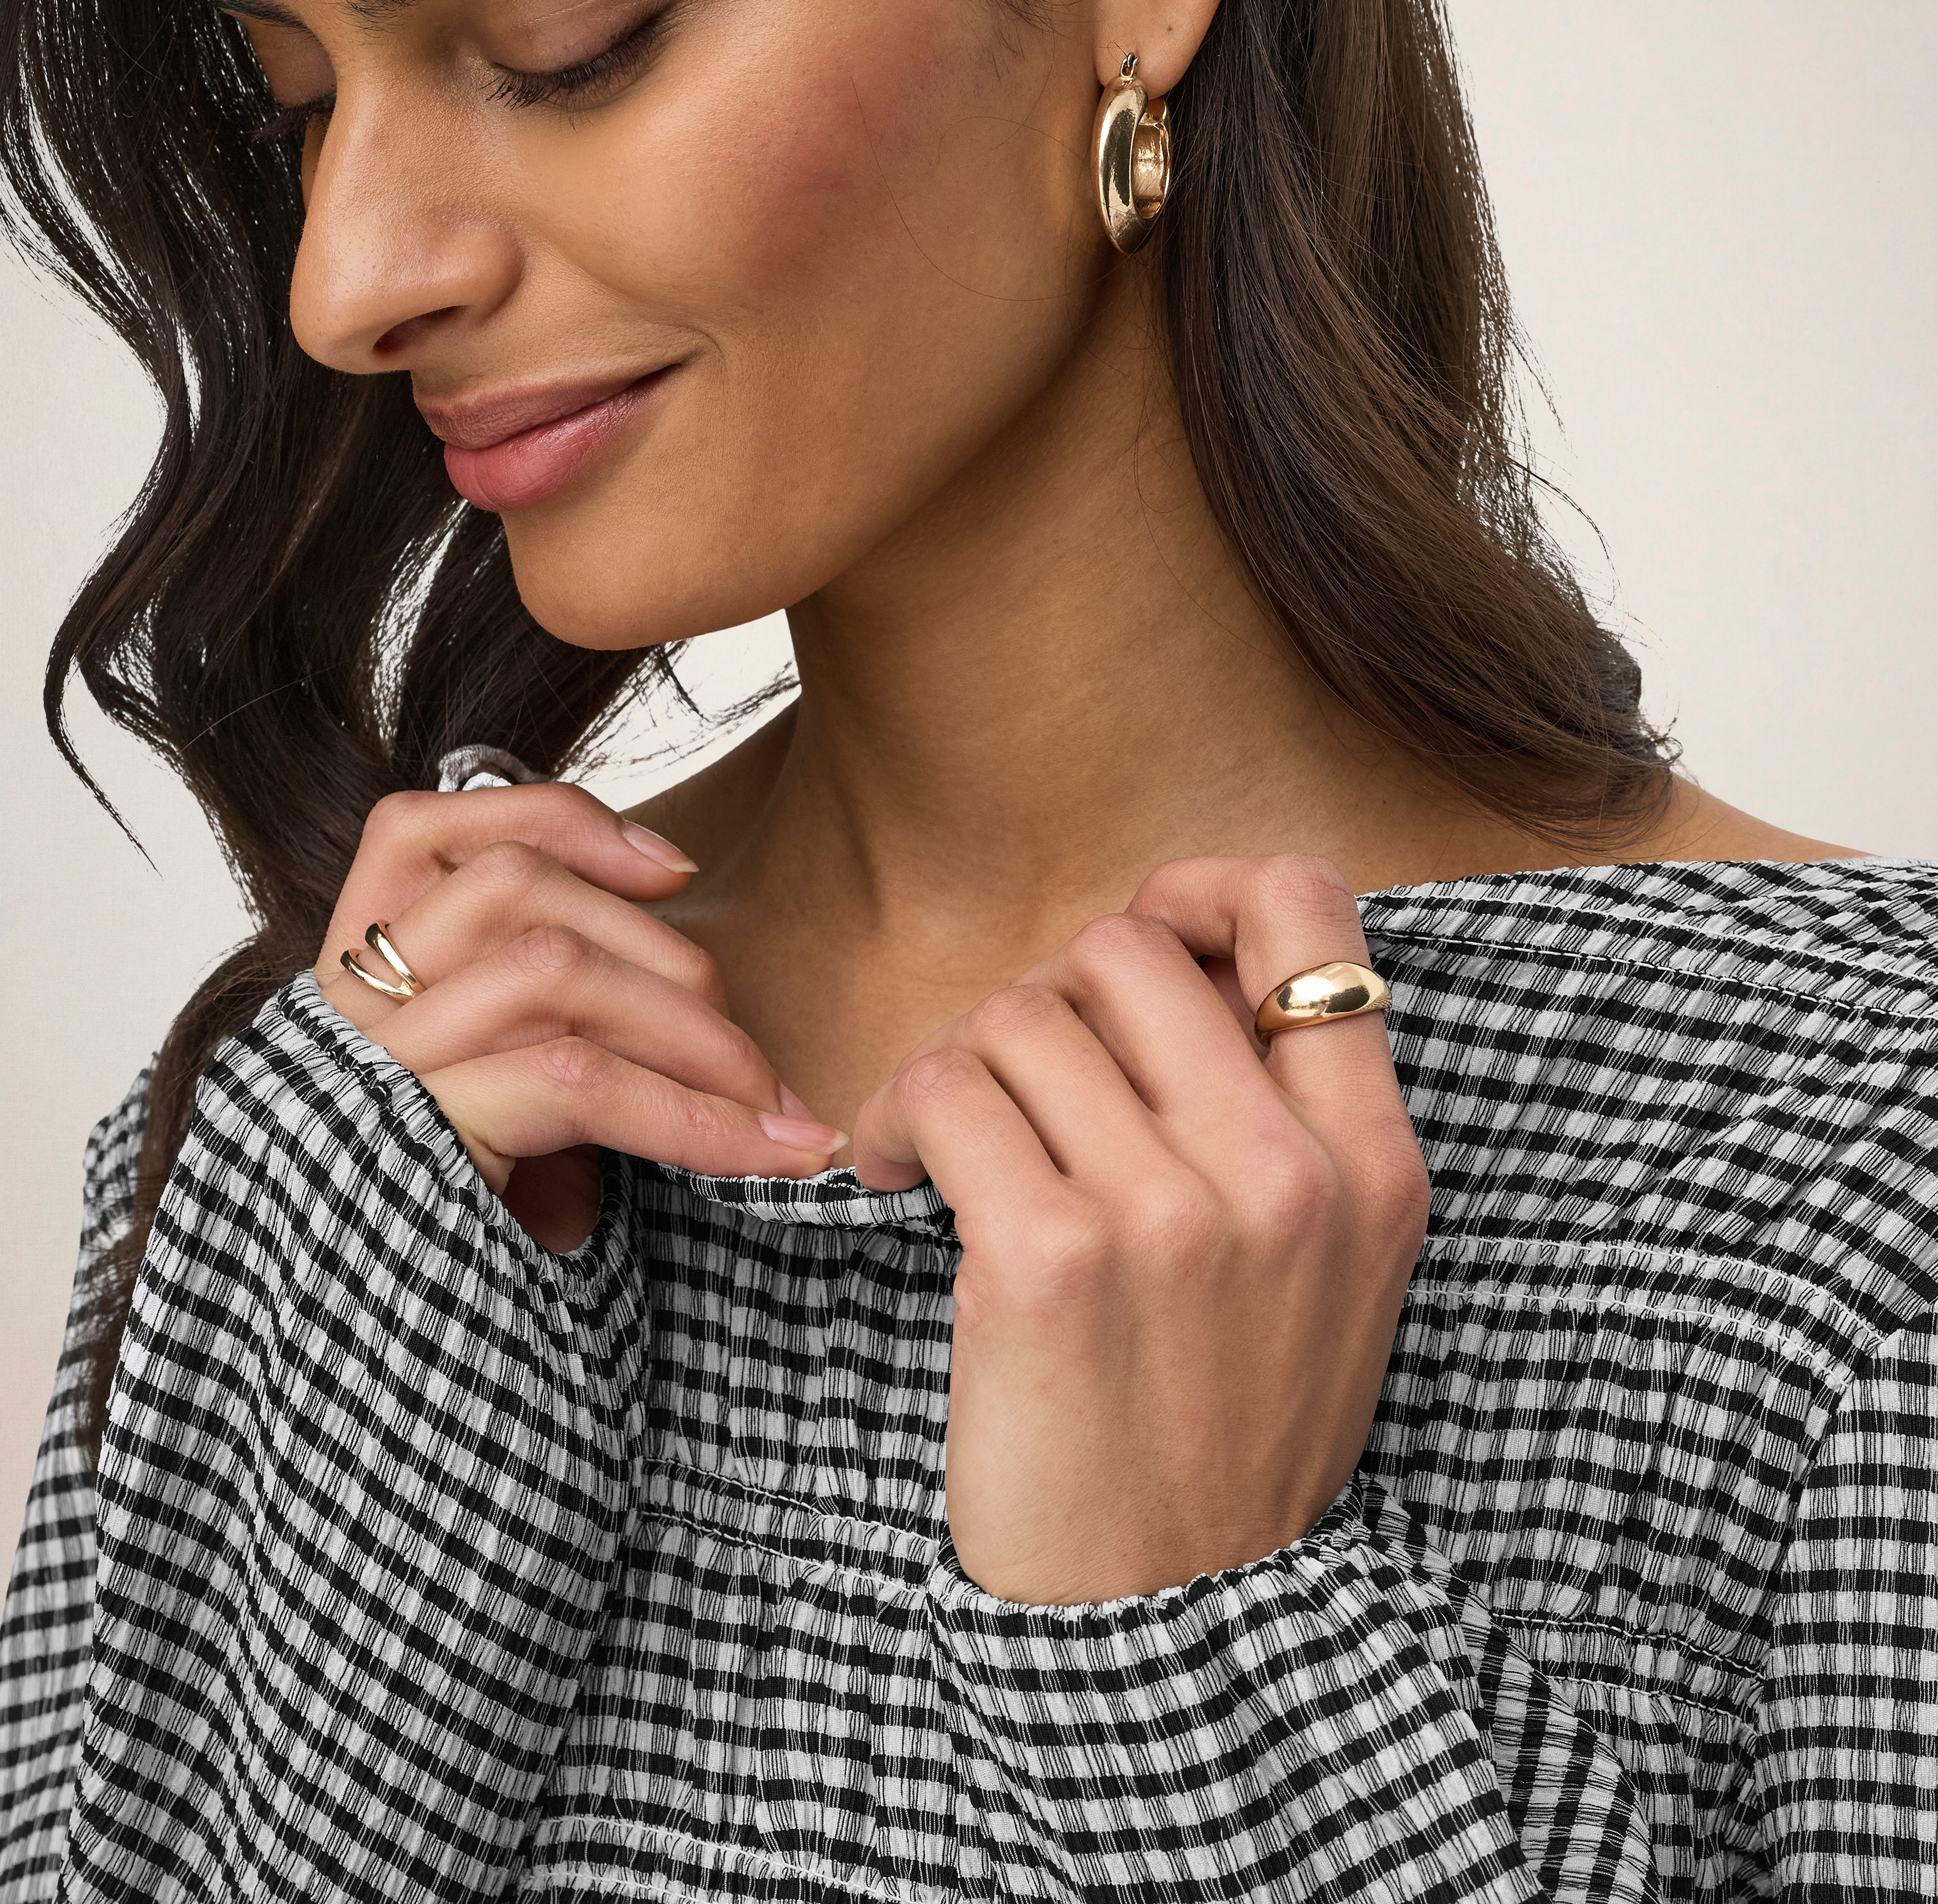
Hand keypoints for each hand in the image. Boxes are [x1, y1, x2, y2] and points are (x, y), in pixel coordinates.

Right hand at [314, 783, 846, 1246]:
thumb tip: (678, 936)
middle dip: (665, 950)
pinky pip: (573, 1080)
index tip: (674, 868)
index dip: (553, 822)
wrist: (415, 1414)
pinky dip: (690, 1113)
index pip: (417, 831)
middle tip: (758, 1058)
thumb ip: (556, 1013)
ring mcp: (369, 1077)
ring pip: (551, 969)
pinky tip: (761, 1153)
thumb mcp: (514, 1102)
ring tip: (774, 1108)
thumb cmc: (483, 1247)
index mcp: (353, 988)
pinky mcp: (414, 1144)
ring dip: (690, 1029)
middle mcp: (344, 1018)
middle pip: (514, 889)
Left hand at [851, 854, 1428, 1605]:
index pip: (1306, 911)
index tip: (1143, 946)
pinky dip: (891, 1120)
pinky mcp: (1051, 1260)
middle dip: (1049, 996)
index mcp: (1369, 1163)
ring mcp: (1172, 1214)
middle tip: (1017, 1085)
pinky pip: (944, 1090)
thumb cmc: (1218, 1429)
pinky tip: (892, 1176)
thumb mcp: (1323, 1274)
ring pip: (1021, 1013)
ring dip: (959, 1064)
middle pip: (1127, 949)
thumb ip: (1280, 1116)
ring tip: (944, 1145)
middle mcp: (1286, 1174)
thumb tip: (1168, 961)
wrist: (1173, 1627)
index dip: (1203, 891)